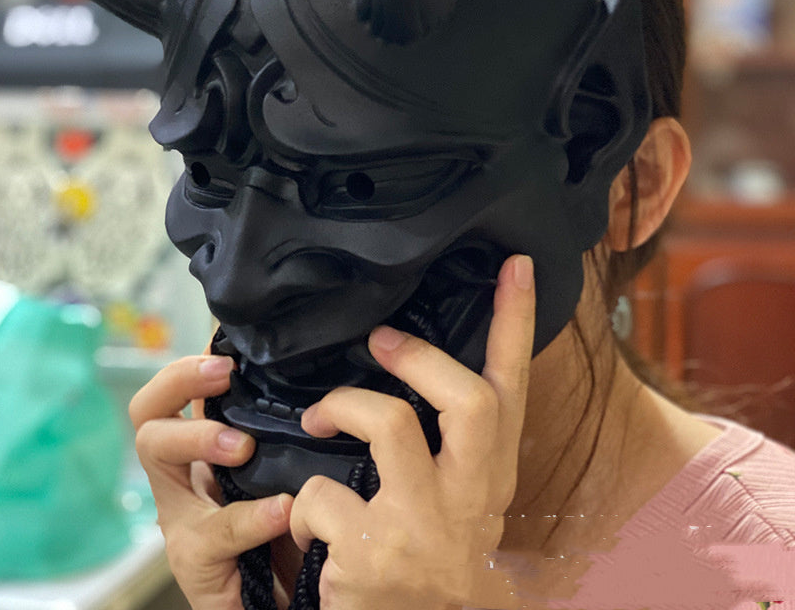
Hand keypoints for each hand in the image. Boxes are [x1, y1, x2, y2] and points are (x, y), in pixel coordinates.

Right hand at [129, 355, 293, 609]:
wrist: (280, 601)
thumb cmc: (284, 528)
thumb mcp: (281, 468)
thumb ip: (281, 430)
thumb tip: (306, 375)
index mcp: (201, 449)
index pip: (173, 393)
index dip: (190, 364)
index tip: (225, 349)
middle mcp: (181, 477)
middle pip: (148, 413)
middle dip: (179, 382)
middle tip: (223, 377)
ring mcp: (181, 518)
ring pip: (157, 455)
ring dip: (198, 439)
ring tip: (244, 445)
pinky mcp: (194, 563)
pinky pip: (215, 532)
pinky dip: (251, 517)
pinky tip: (282, 510)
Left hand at [289, 254, 535, 609]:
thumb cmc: (435, 550)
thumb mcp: (463, 495)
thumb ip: (456, 439)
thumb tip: (420, 363)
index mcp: (491, 471)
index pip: (511, 386)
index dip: (514, 322)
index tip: (515, 265)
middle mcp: (469, 495)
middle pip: (465, 399)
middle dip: (419, 357)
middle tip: (381, 340)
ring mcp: (422, 525)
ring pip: (387, 423)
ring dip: (342, 405)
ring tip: (320, 416)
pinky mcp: (372, 553)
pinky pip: (320, 495)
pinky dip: (303, 503)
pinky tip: (308, 520)